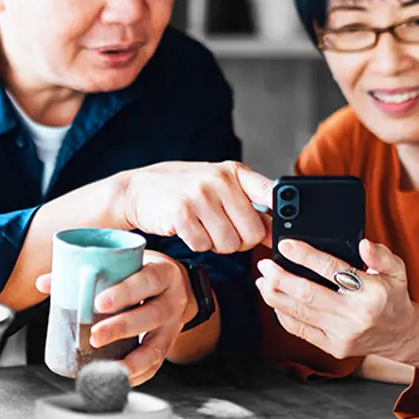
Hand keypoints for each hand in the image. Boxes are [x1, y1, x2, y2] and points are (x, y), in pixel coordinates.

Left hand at [35, 251, 192, 384]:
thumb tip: (44, 283)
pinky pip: (155, 366)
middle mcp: (173, 301)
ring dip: (130, 361)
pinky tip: (116, 378)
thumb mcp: (125, 263)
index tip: (100, 303)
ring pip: (157, 347)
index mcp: (163, 273)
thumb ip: (86, 271)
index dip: (125, 292)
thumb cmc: (143, 273)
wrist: (176, 286)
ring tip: (104, 368)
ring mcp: (173, 327)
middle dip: (121, 328)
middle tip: (94, 336)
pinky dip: (135, 375)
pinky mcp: (168, 346)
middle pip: (152, 315)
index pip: (148, 280)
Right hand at [115, 161, 272, 253]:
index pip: (271, 194)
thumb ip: (249, 207)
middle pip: (253, 233)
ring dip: (217, 246)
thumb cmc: (182, 190)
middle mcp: (219, 181)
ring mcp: (200, 196)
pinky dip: (198, 245)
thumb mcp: (217, 188)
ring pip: (230, 244)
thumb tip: (277, 233)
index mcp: (234, 172)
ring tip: (203, 229)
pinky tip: (188, 231)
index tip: (281, 231)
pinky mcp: (181, 214)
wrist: (137, 189)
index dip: (281, 216)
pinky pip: (204, 246)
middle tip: (223, 232)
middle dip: (241, 241)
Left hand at [256, 238, 418, 365]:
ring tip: (263, 280)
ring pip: (299, 313)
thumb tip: (363, 244)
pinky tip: (275, 301)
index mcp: (371, 293)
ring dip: (275, 296)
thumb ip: (380, 255)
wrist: (400, 335)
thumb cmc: (392, 298)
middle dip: (281, 278)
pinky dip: (283, 315)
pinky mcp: (332, 347)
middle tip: (265, 264)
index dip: (305, 256)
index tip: (286, 245)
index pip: (332, 270)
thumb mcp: (397, 271)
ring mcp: (342, 334)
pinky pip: (300, 331)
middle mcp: (355, 315)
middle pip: (308, 294)